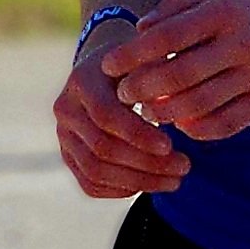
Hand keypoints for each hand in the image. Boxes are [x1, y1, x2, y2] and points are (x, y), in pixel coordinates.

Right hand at [53, 29, 190, 200]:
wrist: (107, 67)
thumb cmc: (138, 62)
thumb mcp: (149, 58)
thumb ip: (159, 78)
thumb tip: (180, 110)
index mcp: (83, 79)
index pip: (106, 115)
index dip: (138, 135)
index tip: (171, 146)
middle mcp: (66, 108)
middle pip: (102, 148)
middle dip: (147, 164)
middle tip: (184, 167)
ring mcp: (64, 135)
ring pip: (96, 171)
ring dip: (140, 182)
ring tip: (175, 180)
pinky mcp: (69, 156)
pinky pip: (91, 184)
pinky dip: (122, 190)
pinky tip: (151, 184)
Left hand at [107, 0, 249, 142]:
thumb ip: (186, 4)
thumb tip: (142, 29)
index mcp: (228, 10)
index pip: (167, 37)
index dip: (131, 55)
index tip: (109, 66)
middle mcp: (243, 43)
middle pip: (177, 75)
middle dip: (141, 88)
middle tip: (122, 94)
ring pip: (199, 104)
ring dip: (165, 113)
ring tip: (149, 111)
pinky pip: (229, 123)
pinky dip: (199, 128)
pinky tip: (183, 123)